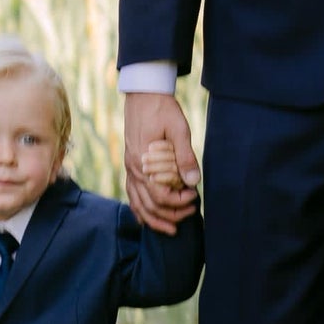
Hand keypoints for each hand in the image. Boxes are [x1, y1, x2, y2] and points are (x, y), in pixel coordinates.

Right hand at [124, 88, 198, 228]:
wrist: (143, 94)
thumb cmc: (162, 109)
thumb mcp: (179, 129)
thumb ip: (185, 155)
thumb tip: (194, 181)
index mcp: (143, 161)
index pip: (159, 195)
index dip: (178, 202)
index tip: (194, 197)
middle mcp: (133, 168)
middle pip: (149, 205)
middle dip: (171, 215)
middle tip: (191, 213)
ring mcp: (129, 167)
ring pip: (137, 204)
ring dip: (154, 219)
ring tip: (171, 229)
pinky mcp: (130, 164)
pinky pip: (131, 194)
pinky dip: (140, 209)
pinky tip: (149, 217)